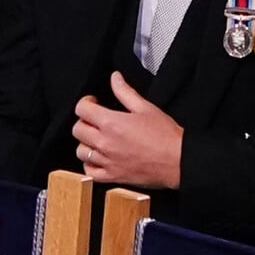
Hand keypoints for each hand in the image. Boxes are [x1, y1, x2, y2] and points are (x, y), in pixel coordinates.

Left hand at [72, 71, 183, 188]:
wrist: (177, 161)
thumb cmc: (165, 135)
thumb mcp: (145, 107)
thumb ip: (125, 91)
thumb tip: (115, 78)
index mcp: (111, 123)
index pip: (82, 109)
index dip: (86, 102)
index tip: (94, 102)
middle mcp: (105, 143)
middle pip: (77, 129)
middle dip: (84, 120)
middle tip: (96, 118)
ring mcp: (107, 161)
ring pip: (80, 151)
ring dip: (86, 142)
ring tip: (97, 138)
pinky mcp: (112, 176)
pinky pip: (89, 172)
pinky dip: (90, 164)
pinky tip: (98, 157)